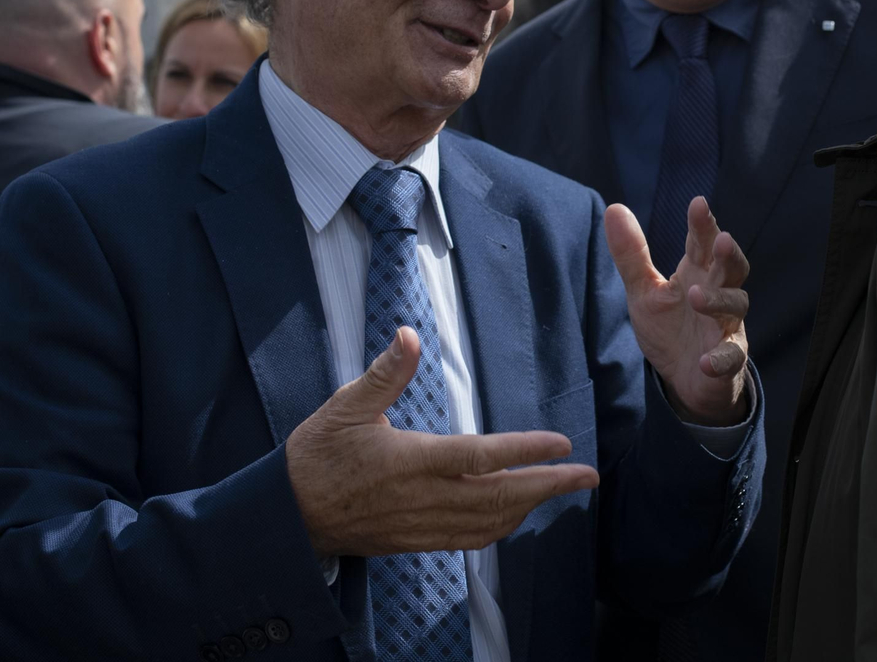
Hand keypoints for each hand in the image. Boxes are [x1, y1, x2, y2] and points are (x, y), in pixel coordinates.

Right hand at [285, 327, 599, 558]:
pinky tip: (516, 514)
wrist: (288, 515)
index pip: (480, 457)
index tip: (562, 443)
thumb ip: (384, 374)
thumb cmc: (317, 455)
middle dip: (549, 486)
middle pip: (499, 496)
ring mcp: (422, 525)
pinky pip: (470, 540)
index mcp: (411, 461)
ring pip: (490, 522)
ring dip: (532, 507)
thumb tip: (408, 335)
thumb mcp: (345, 406)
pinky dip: (502, 527)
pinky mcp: (416, 541)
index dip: (525, 451)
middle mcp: (424, 498)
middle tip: (588, 474)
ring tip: (562, 489)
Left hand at [605, 196, 750, 425]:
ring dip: (718, 300)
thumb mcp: (644, 291)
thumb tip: (614, 208)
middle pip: (732, 268)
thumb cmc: (669, 327)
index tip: (698, 203)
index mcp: (697, 273)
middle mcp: (717, 294)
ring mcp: (726, 326)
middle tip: (721, 240)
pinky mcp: (729, 359)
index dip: (703, 224)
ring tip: (695, 296)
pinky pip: (732, 356)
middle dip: (728, 254)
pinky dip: (721, 357)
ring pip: (735, 305)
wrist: (682, 378)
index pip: (703, 243)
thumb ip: (631, 254)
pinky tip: (705, 361)